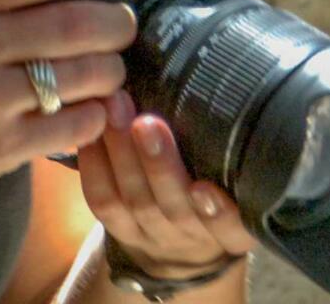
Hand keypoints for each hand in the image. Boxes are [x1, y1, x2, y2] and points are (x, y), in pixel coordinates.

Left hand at [77, 97, 257, 279]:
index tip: (204, 188)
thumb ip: (234, 151)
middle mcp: (191, 235)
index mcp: (230, 230)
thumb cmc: (218, 193)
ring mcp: (152, 234)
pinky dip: (94, 165)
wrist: (183, 248)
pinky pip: (102, 201)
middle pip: (174, 208)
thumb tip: (226, 81)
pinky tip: (91, 129)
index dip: (217, 214)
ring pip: (134, 201)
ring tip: (115, 108)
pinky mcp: (119, 229)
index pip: (230, 229)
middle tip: (146, 122)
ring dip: (122, 153)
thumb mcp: (238, 185)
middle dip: (158, 165)